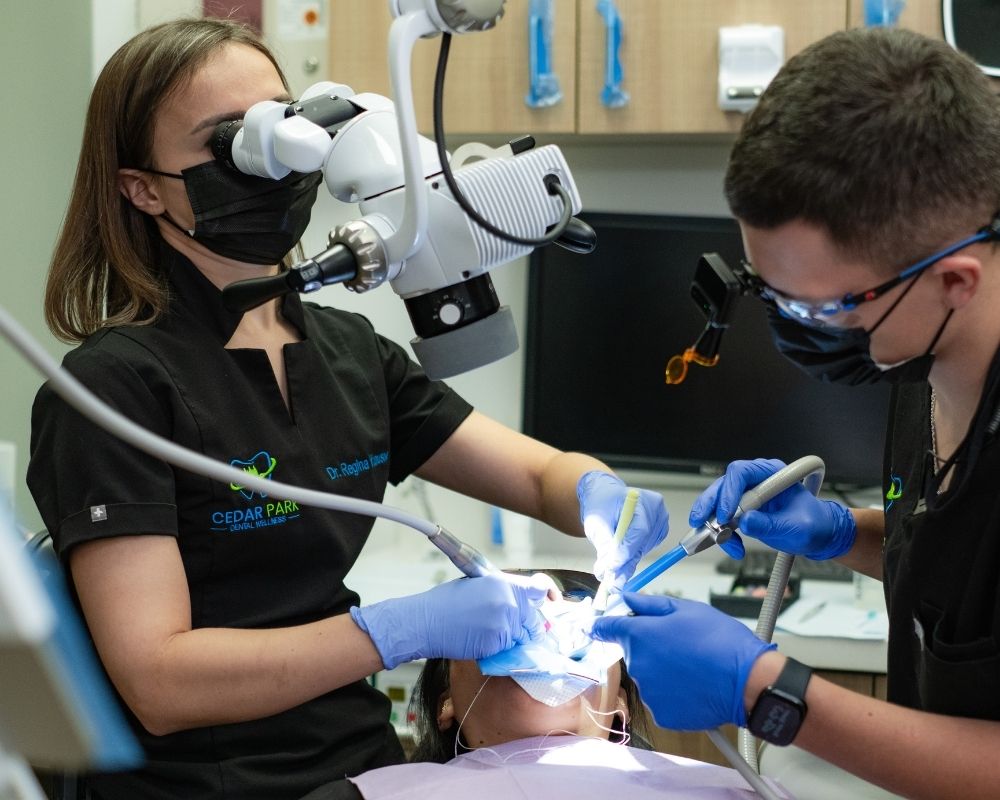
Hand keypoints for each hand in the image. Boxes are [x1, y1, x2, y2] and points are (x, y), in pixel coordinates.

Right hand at [350, 572, 554, 669]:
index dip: (547, 596)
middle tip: (509, 629)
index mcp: (503, 583)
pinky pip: (508, 650)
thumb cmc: (446, 602)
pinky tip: (480, 642)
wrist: (425, 621)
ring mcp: (504, 624)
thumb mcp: (477, 585)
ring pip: (521, 637)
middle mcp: (508, 602)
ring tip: (486, 634)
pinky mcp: (496, 644)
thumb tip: (523, 602)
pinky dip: (500, 650)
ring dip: (512, 640)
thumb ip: (503, 593)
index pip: (538, 590)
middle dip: (526, 626)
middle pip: (533, 619)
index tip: (551, 602)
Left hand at [577, 471, 668, 581]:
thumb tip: (608, 570)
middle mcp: (656, 511)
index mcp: (643, 500)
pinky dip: (631, 557)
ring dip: (626, 563)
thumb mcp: (596, 522)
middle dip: (624, 564)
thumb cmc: (601, 504)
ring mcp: (659, 521)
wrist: (606, 496)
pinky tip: (620, 559)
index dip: (626, 551)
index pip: (639, 531)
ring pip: (642, 550)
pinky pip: (644, 550)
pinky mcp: (658, 532)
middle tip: (611, 582)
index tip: (613, 567)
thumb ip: (604, 545)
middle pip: (642, 544)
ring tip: (610, 575)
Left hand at [591, 593, 774, 729]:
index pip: (606, 628)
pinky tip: (694, 686)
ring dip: (663, 672)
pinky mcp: (661, 714)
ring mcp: (648, 692)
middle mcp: (637, 664)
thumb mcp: (687, 609)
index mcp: (640, 635)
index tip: (594, 626)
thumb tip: (626, 597)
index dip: (601, 625)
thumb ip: (650, 604)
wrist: (748, 681)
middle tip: (681, 645)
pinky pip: (660, 699)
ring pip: (648, 677)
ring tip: (693, 667)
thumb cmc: (720, 640)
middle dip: (651, 647)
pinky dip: (673, 694)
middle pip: (634, 652)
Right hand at [689, 458, 855, 560]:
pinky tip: (733, 546)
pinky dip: (721, 533)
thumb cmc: (813, 524)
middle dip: (709, 505)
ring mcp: (747, 495)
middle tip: (700, 523)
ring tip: (719, 541)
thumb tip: (745, 522)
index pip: (741, 473)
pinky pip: (722, 518)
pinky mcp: (742, 510)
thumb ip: (770, 524)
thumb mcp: (796, 527)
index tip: (724, 515)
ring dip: (712, 522)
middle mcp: (756, 480)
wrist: (818, 534)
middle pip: (723, 486)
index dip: (728, 492)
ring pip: (718, 502)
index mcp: (772, 474)